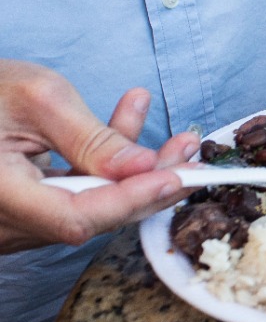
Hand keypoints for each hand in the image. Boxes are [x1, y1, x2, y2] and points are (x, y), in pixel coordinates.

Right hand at [0, 61, 197, 253]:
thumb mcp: (39, 99)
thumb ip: (92, 138)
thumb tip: (145, 168)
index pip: (75, 217)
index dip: (130, 200)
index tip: (175, 176)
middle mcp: (3, 221)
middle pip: (90, 217)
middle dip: (148, 184)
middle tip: (190, 153)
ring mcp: (13, 223)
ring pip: (88, 206)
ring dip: (133, 171)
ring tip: (175, 136)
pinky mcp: (24, 212)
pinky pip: (74, 197)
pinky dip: (106, 168)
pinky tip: (130, 125)